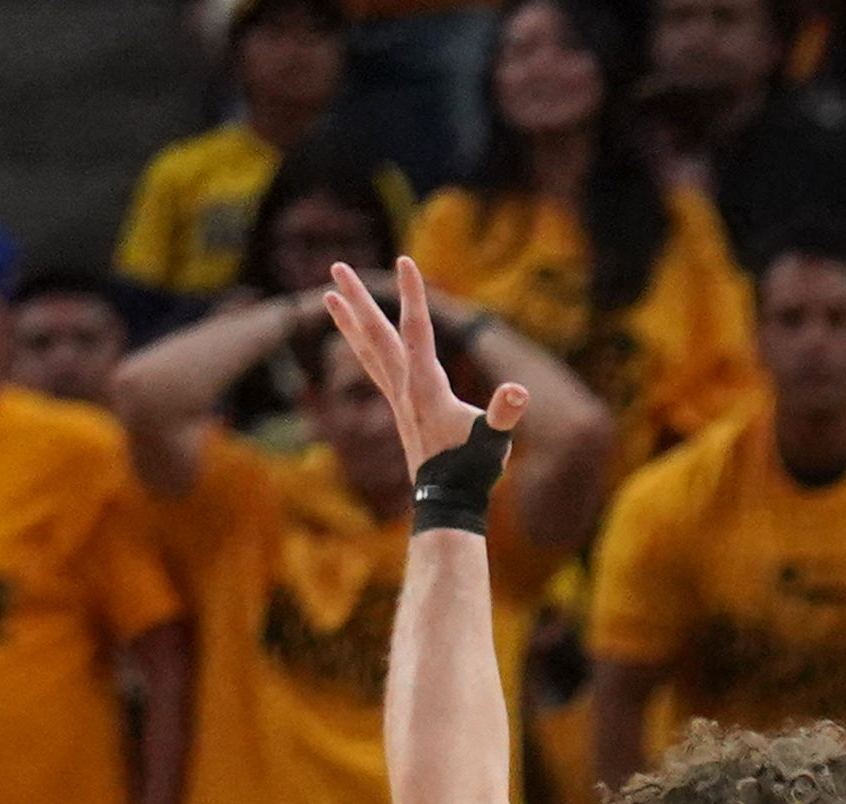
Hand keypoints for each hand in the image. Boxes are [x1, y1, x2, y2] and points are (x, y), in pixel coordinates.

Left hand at [319, 260, 517, 473]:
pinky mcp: (398, 406)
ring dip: (348, 319)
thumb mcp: (493, 441)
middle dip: (358, 299)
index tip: (405, 260)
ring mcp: (397, 397)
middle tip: (336, 267)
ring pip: (367, 349)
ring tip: (327, 294)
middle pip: (376, 333)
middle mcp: (404, 387)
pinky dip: (360, 345)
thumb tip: (518, 392)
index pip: (418, 330)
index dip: (413, 294)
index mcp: (426, 386)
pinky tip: (355, 334)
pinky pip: (373, 366)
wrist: (446, 501)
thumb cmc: (472, 470)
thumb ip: (503, 415)